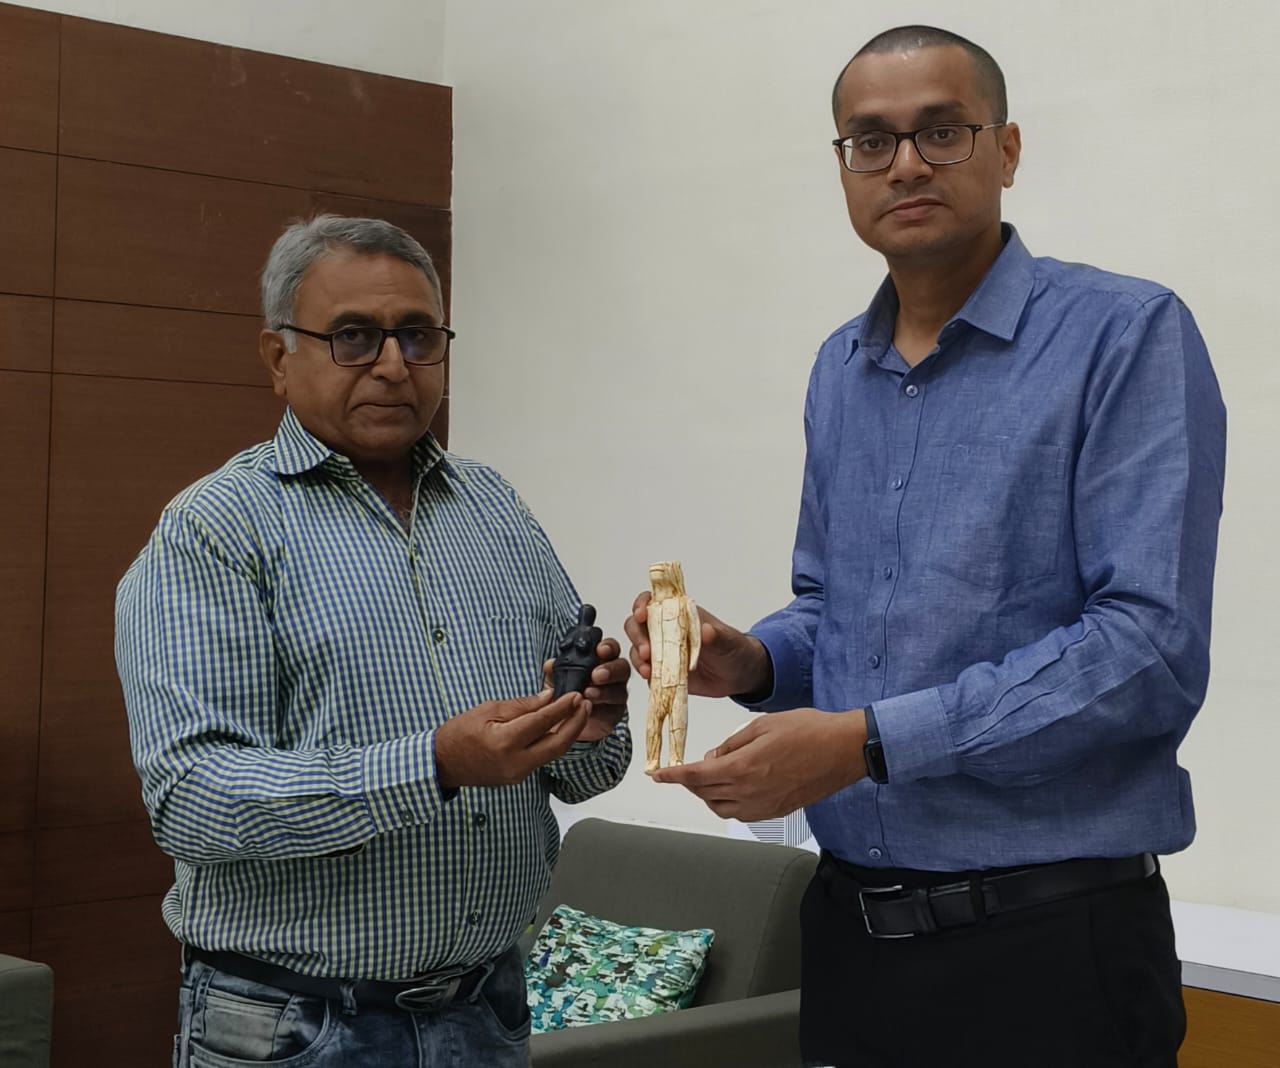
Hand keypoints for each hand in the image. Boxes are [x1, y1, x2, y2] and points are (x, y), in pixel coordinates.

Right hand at [434, 690, 589, 788]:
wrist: (442, 763)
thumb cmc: (459, 732)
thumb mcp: (488, 709)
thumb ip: (521, 706)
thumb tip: (548, 698)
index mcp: (505, 742)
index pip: (543, 722)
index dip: (562, 708)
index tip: (575, 695)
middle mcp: (515, 762)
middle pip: (558, 744)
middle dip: (576, 723)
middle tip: (585, 704)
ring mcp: (518, 774)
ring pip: (553, 753)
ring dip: (568, 733)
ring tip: (578, 713)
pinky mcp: (518, 778)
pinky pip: (542, 758)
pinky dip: (553, 742)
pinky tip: (559, 727)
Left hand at [541, 637, 629, 742]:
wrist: (563, 722)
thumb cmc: (563, 696)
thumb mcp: (553, 682)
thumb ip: (553, 672)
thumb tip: (550, 664)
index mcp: (599, 660)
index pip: (609, 649)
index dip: (607, 647)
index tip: (600, 650)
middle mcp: (612, 675)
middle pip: (622, 667)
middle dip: (610, 669)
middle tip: (596, 674)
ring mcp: (616, 694)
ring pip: (620, 689)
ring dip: (604, 690)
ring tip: (588, 693)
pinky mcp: (615, 712)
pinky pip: (615, 709)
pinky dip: (602, 708)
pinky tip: (590, 706)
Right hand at [624, 594, 770, 697]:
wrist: (739, 676)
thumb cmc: (733, 649)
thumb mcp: (729, 641)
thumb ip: (717, 636)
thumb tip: (706, 630)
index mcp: (680, 613)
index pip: (653, 601)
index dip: (642, 604)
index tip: (641, 614)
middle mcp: (666, 630)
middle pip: (637, 625)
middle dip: (637, 636)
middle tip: (646, 651)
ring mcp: (663, 651)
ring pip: (637, 649)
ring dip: (638, 658)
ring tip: (648, 670)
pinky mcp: (663, 671)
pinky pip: (646, 670)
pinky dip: (644, 673)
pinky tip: (650, 678)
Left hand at [650, 707, 867, 821]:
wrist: (843, 750)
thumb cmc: (809, 731)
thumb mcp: (762, 725)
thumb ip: (732, 743)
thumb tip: (712, 755)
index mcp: (743, 767)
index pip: (696, 776)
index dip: (672, 776)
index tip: (657, 776)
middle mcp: (750, 792)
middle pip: (705, 793)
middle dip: (688, 783)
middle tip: (682, 772)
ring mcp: (764, 805)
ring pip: (720, 808)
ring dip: (706, 795)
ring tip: (705, 779)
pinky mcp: (776, 810)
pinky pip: (741, 813)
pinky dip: (726, 803)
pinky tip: (729, 789)